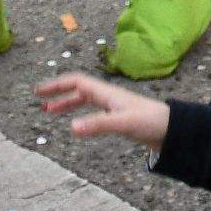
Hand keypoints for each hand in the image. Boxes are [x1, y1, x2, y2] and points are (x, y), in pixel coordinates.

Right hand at [33, 73, 169, 149]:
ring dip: (66, 104)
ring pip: (84, 100)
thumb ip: (98, 125)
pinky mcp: (118, 116)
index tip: (39, 91)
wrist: (172, 129)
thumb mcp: (123, 124)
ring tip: (49, 112)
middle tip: (39, 101)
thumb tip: (71, 128)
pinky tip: (77, 123)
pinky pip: (92, 110)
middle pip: (78, 89)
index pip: (77, 82)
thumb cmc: (150, 122)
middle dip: (58, 93)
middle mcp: (108, 96)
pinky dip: (79, 113)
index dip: (57, 84)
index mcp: (107, 93)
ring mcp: (113, 105)